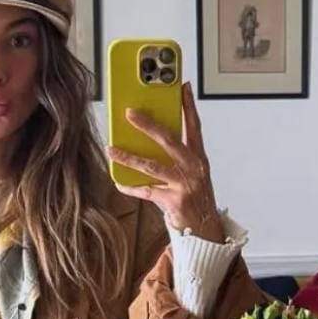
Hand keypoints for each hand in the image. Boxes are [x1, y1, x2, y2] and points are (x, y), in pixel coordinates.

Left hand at [107, 82, 225, 242]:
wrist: (206, 231)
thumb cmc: (195, 198)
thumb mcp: (191, 173)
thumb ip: (175, 156)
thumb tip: (148, 137)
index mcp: (198, 157)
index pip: (194, 126)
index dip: (188, 105)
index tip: (181, 86)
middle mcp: (194, 168)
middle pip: (169, 140)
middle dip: (148, 125)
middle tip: (130, 113)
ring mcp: (184, 184)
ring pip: (152, 166)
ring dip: (129, 156)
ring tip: (112, 148)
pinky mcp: (174, 201)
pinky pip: (146, 191)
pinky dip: (131, 187)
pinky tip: (118, 182)